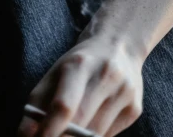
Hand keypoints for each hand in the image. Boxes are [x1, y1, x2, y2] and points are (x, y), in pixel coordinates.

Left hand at [17, 37, 144, 136]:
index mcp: (80, 64)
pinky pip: (108, 136)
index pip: (63, 106)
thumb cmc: (77, 65)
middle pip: (81, 123)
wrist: (118, 45)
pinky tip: (89, 124)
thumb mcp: (53, 75)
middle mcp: (106, 76)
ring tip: (66, 132)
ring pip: (95, 135)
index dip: (47, 131)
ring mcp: (124, 92)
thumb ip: (36, 107)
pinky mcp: (135, 108)